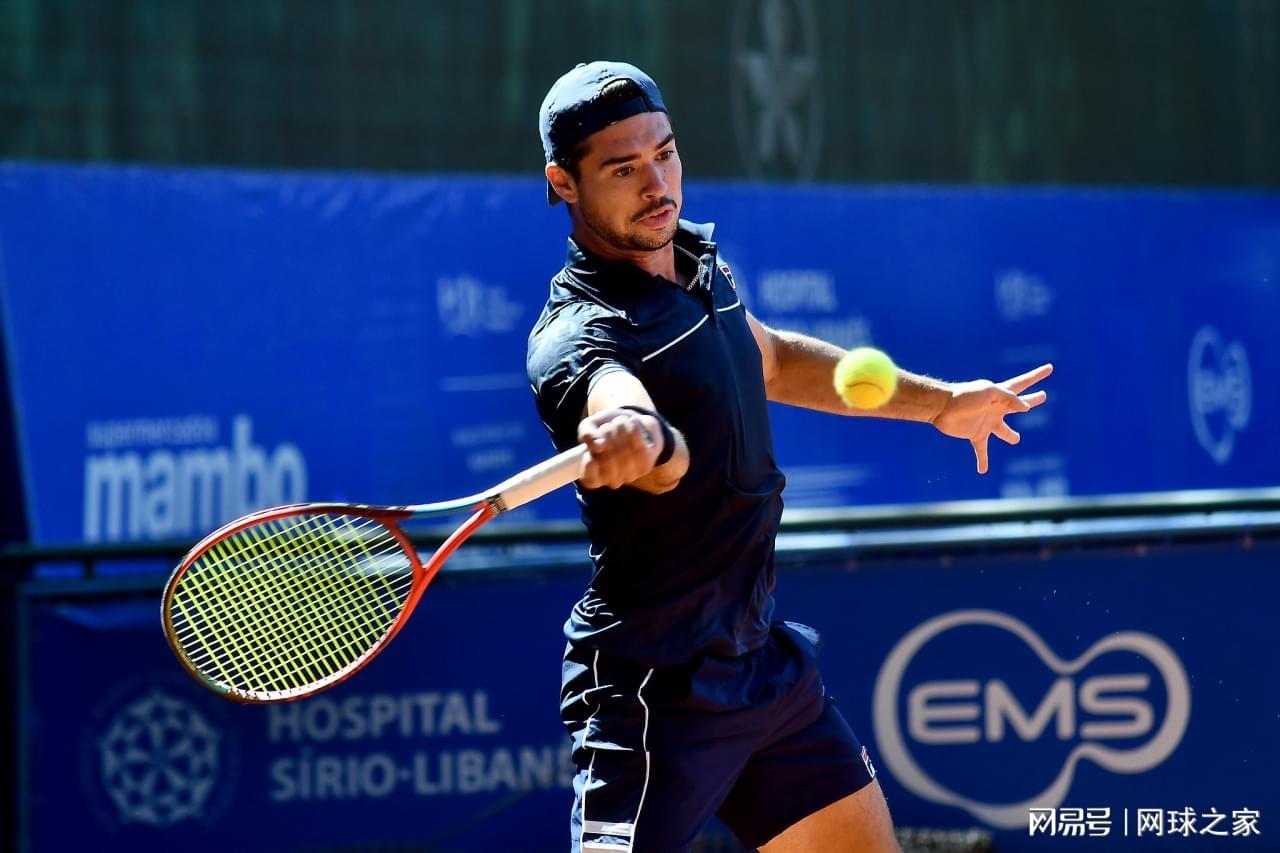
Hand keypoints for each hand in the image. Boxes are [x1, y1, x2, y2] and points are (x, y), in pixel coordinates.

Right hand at [577, 408, 661, 488]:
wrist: (633, 425)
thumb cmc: (606, 429)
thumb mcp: (591, 426)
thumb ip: (587, 434)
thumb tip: (597, 446)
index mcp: (592, 476)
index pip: (589, 479)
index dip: (589, 467)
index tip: (591, 450)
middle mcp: (610, 481)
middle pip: (606, 460)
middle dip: (606, 435)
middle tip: (606, 426)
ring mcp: (628, 476)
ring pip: (623, 452)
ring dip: (620, 429)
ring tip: (619, 422)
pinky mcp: (645, 467)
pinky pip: (639, 447)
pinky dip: (633, 429)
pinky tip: (631, 422)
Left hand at [931, 363, 1052, 474]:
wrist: (942, 407)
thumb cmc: (965, 396)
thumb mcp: (990, 392)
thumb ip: (1009, 398)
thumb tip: (1026, 408)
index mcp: (1001, 395)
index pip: (1023, 383)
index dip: (1037, 376)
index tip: (1050, 368)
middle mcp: (997, 408)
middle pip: (1019, 405)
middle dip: (1032, 400)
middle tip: (1043, 396)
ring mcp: (987, 422)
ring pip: (1004, 431)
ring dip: (1011, 436)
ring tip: (1016, 439)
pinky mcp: (976, 435)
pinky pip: (982, 450)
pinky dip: (983, 461)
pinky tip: (982, 471)